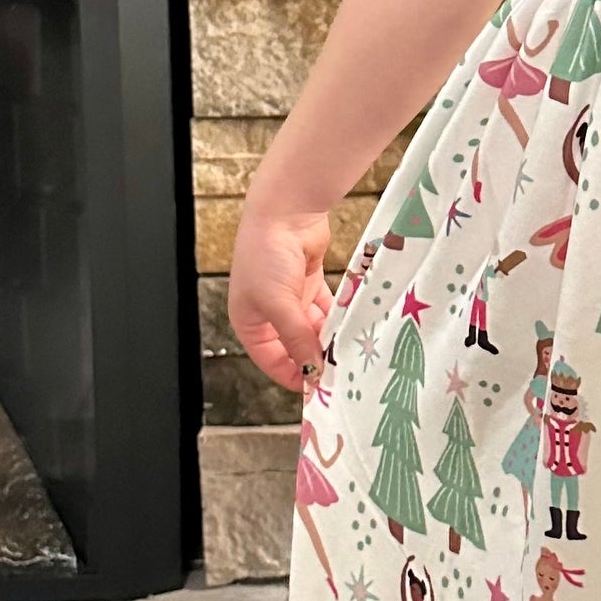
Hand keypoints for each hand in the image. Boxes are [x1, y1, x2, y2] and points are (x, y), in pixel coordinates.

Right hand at [229, 191, 335, 392]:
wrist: (285, 210)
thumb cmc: (267, 255)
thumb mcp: (279, 304)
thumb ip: (297, 339)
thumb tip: (312, 370)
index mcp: (249, 321)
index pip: (271, 360)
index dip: (292, 375)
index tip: (318, 389)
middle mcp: (268, 311)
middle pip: (294, 345)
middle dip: (316, 356)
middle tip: (341, 371)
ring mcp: (289, 296)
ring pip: (313, 327)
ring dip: (329, 337)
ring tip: (350, 350)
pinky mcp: (309, 282)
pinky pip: (325, 307)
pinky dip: (336, 316)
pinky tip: (351, 326)